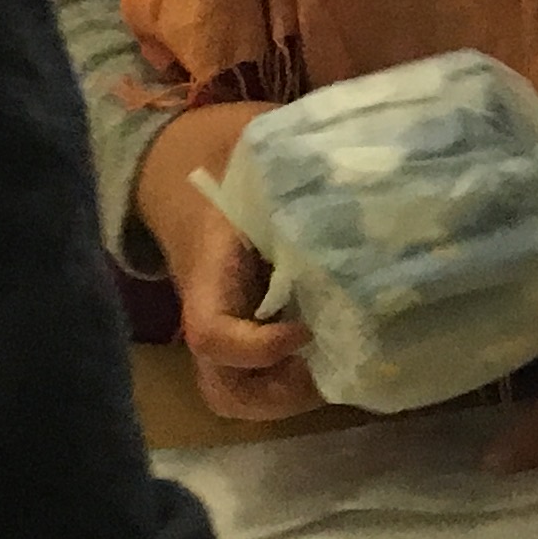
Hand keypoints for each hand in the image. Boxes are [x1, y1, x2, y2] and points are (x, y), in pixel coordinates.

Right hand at [132, 101, 321, 421]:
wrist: (181, 163)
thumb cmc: (224, 154)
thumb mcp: (252, 142)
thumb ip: (296, 154)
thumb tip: (355, 158)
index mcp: (207, 265)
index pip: (209, 331)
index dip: (255, 346)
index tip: (305, 329)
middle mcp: (209, 307)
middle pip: (220, 385)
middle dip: (275, 392)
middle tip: (332, 364)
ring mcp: (224, 324)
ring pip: (237, 394)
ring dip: (288, 396)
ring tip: (342, 368)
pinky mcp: (244, 328)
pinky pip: (257, 379)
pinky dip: (296, 381)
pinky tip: (343, 350)